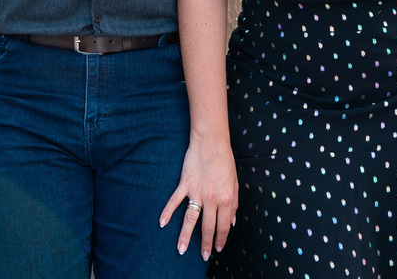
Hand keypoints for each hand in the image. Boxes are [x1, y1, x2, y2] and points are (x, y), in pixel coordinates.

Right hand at [160, 136, 237, 260]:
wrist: (211, 141)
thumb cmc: (225, 161)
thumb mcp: (235, 182)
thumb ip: (234, 203)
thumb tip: (231, 221)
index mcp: (226, 198)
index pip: (223, 225)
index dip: (221, 239)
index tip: (218, 248)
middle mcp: (211, 198)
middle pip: (207, 227)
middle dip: (205, 244)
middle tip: (203, 256)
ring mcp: (196, 192)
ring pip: (190, 219)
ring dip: (185, 236)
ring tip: (180, 250)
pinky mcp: (185, 184)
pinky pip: (175, 201)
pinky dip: (167, 212)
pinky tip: (161, 223)